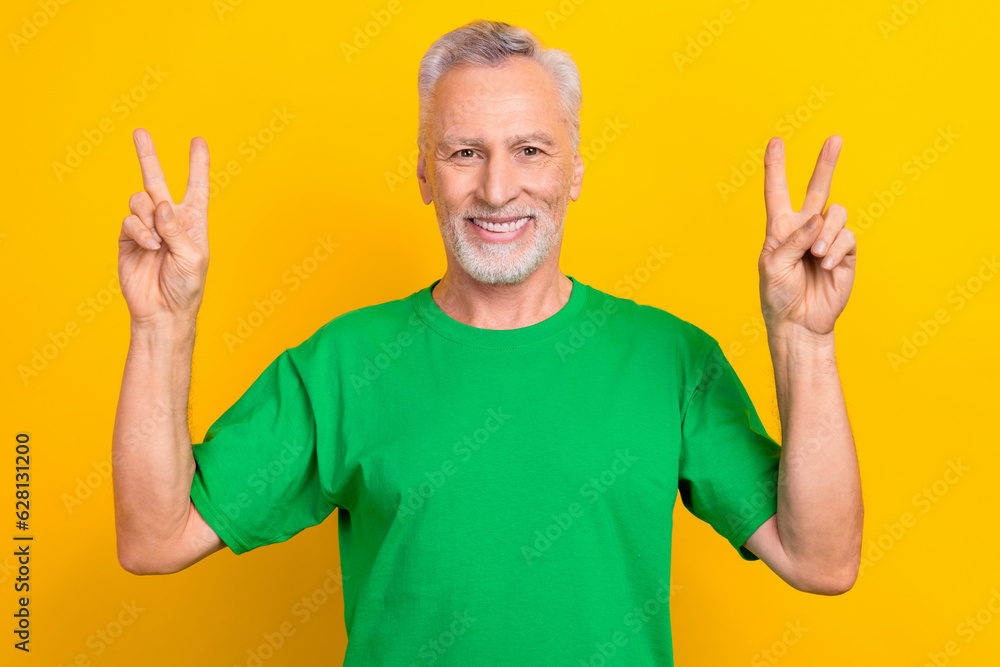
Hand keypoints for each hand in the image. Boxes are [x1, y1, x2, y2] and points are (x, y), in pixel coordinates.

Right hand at [118, 129, 209, 325]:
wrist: (162, 311)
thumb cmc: (186, 286)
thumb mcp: (192, 256)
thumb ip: (177, 229)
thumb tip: (161, 205)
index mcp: (192, 221)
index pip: (197, 187)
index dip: (198, 165)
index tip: (198, 141)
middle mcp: (169, 220)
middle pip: (157, 181)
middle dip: (148, 156)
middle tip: (139, 131)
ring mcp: (147, 227)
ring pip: (140, 200)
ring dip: (148, 217)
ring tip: (156, 241)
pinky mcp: (128, 238)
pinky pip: (129, 220)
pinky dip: (139, 231)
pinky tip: (148, 246)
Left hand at [758, 135, 855, 337]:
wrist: (799, 322)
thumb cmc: (778, 295)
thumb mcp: (772, 266)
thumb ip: (791, 240)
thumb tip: (817, 220)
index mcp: (780, 228)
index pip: (777, 192)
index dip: (776, 168)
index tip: (776, 141)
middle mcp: (805, 228)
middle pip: (817, 188)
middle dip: (826, 163)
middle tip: (836, 138)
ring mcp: (826, 239)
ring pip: (835, 213)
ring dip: (826, 232)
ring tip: (816, 255)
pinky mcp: (845, 252)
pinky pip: (846, 236)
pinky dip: (836, 248)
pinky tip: (826, 263)